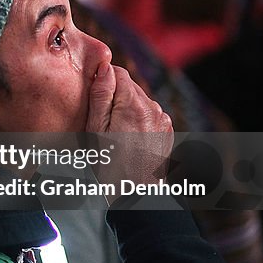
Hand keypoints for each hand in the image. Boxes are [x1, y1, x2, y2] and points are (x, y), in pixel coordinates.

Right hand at [85, 62, 172, 201]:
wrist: (135, 195)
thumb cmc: (109, 165)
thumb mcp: (95, 130)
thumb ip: (100, 96)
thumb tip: (104, 67)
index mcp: (134, 104)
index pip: (117, 71)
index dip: (102, 81)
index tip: (95, 99)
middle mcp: (153, 107)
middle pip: (129, 85)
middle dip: (114, 96)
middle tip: (103, 120)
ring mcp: (163, 119)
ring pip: (139, 99)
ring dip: (127, 108)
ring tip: (116, 132)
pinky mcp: (168, 129)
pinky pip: (149, 114)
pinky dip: (138, 119)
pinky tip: (129, 137)